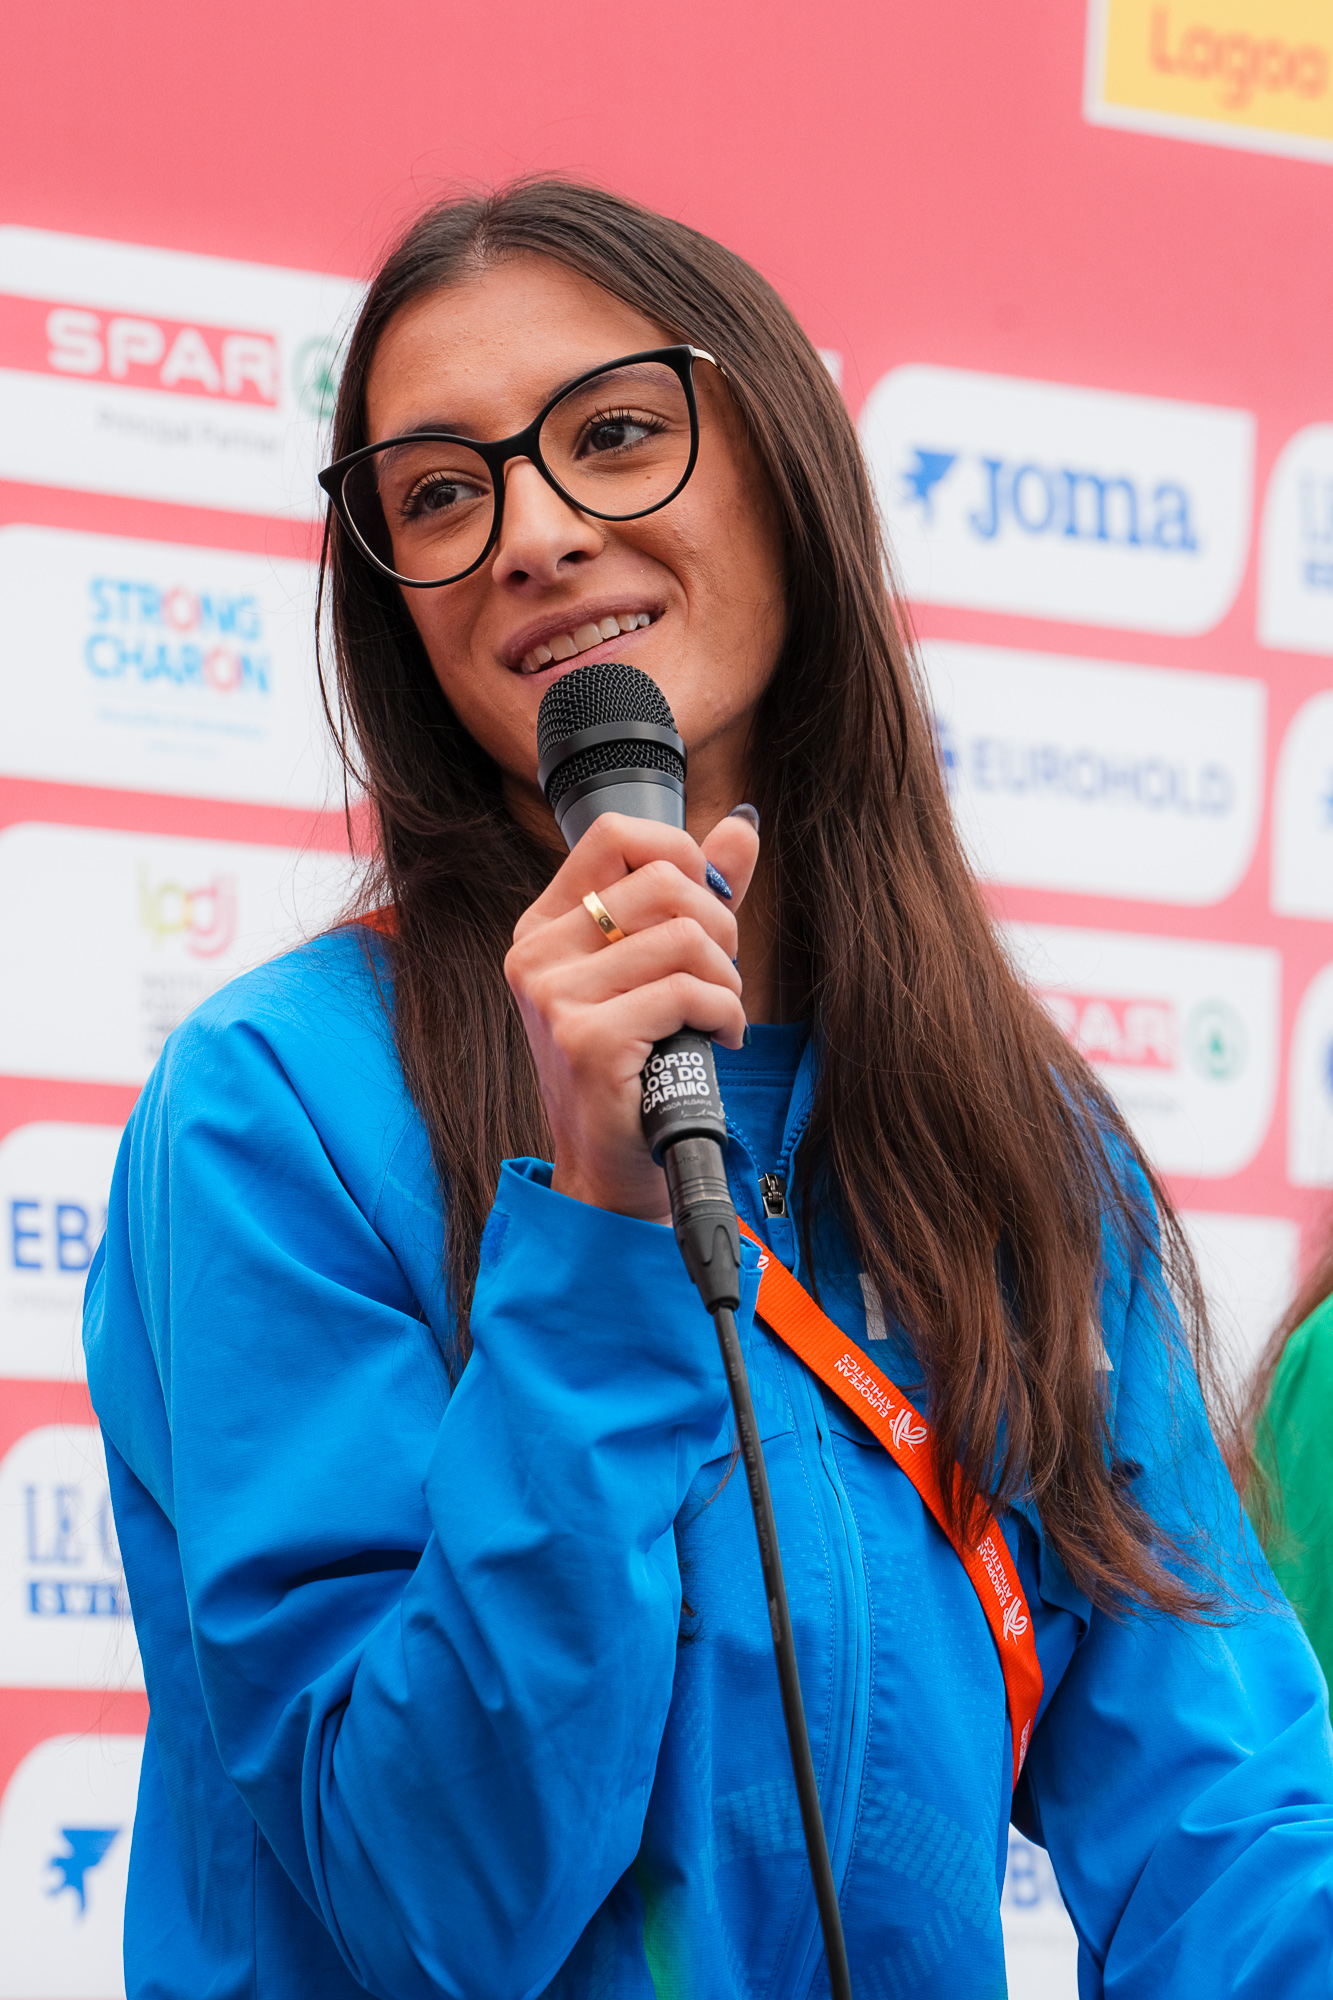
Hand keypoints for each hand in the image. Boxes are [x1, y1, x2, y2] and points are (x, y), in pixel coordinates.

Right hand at [505, 811, 760, 1221]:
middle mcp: (536, 955)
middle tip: (723, 974)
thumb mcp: (657, 967)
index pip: (614, 834)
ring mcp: (555, 998)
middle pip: (663, 882)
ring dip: (728, 980)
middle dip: (721, 926)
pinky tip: (720, 1039)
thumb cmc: (636, 1065)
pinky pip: (689, 993)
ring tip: (720, 1013)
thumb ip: (695, 893)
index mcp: (545, 927)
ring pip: (686, 939)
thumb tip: (740, 826)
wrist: (612, 1164)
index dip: (679, 854)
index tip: (703, 905)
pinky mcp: (586, 1041)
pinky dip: (727, 1015)